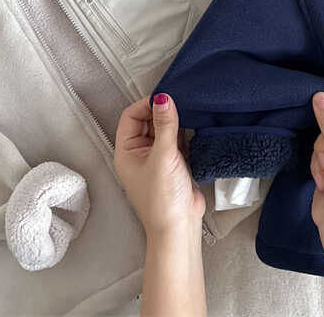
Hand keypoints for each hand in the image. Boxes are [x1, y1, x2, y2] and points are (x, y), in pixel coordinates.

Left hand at [114, 94, 205, 239]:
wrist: (180, 226)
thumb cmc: (163, 196)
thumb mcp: (163, 156)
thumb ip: (165, 124)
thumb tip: (163, 96)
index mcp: (127, 151)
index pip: (131, 117)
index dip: (146, 105)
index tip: (165, 97)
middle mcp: (140, 152)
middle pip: (148, 121)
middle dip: (162, 111)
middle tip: (181, 101)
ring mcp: (158, 157)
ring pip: (164, 129)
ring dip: (176, 120)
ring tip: (191, 109)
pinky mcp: (176, 162)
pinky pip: (178, 139)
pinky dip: (185, 131)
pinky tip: (196, 123)